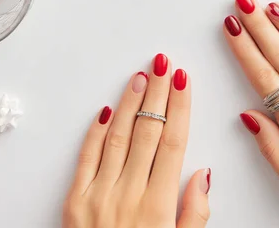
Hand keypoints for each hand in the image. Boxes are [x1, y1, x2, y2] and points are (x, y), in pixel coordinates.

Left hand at [63, 54, 209, 227]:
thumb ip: (194, 214)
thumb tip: (204, 173)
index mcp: (158, 206)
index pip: (174, 141)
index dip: (180, 106)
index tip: (183, 81)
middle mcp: (128, 194)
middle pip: (149, 130)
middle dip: (158, 92)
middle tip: (163, 65)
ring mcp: (98, 195)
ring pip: (119, 136)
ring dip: (131, 103)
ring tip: (140, 77)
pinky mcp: (74, 201)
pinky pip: (86, 157)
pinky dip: (96, 131)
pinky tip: (107, 110)